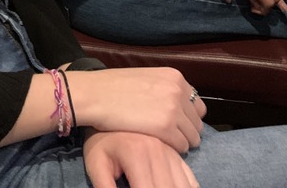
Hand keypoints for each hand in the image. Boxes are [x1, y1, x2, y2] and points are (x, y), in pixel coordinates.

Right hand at [71, 67, 204, 152]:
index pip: (197, 105)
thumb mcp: (146, 78)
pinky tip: (160, 145)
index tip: (176, 124)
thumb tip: (177, 104)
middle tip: (170, 136)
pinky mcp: (166, 128)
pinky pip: (182, 146)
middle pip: (197, 122)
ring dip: (182, 141)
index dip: (188, 117)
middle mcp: (177, 91)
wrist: (96, 94)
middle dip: (186, 131)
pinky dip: (174, 149)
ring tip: (165, 142)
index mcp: (174, 77)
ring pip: (193, 136)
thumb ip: (164, 88)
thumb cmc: (114, 87)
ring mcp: (173, 109)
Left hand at [83, 129, 199, 187]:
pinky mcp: (175, 148)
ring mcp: (170, 147)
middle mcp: (159, 150)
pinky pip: (190, 175)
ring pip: (185, 184)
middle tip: (143, 184)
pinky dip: (187, 186)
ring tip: (154, 183)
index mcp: (138, 155)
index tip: (132, 187)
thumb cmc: (99, 139)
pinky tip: (171, 185)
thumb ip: (106, 187)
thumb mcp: (96, 164)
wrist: (106, 106)